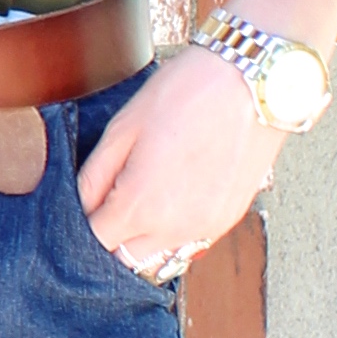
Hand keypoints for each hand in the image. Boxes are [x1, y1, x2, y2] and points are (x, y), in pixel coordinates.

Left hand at [76, 0, 336, 280]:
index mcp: (140, 204)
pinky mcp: (230, 218)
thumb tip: (80, 207)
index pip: (95, 244)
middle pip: (125, 258)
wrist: (256, 78)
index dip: (83, 231)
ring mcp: (207, 226)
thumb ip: (94, 177)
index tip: (82, 213)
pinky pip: (190, 241)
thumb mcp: (123, 128)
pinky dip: (174, 230)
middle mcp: (175, 226)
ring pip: (159, 255)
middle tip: (109, 206)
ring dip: (143, 239)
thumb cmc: (187, 92)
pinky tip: (173, 195)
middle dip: (111, 239)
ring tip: (143, 198)